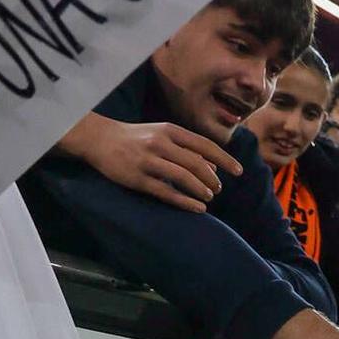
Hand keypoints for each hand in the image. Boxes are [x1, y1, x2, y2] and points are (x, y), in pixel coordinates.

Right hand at [61, 115, 240, 212]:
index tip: (239, 171)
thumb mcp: (162, 135)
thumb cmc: (136, 138)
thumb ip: (187, 148)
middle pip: (196, 163)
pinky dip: (186, 202)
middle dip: (212, 179)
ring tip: (209, 197)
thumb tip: (215, 166)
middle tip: (219, 189)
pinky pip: (167, 192)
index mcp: (169, 131)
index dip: (224, 159)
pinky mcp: (138, 178)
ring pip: (183, 178)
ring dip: (201, 190)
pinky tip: (198, 208)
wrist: (99, 139)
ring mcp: (148, 161)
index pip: (204, 145)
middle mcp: (160, 144)